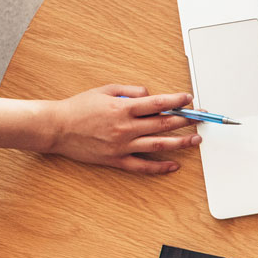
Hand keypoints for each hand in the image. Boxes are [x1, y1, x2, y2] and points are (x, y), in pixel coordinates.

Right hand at [46, 84, 200, 173]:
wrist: (56, 128)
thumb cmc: (78, 108)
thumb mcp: (104, 90)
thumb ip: (129, 91)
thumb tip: (150, 95)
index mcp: (123, 108)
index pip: (158, 103)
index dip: (177, 101)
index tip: (189, 99)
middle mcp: (125, 128)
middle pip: (163, 124)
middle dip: (186, 120)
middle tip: (201, 118)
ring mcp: (122, 146)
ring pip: (158, 145)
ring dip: (181, 143)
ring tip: (196, 140)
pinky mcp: (116, 160)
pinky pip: (143, 166)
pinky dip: (160, 167)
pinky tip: (174, 165)